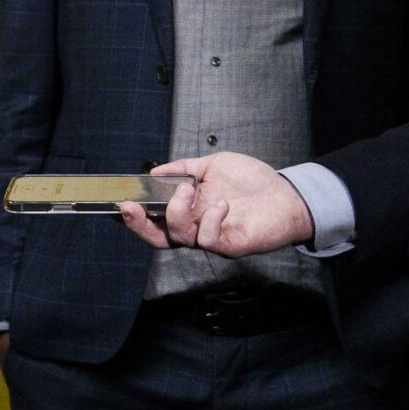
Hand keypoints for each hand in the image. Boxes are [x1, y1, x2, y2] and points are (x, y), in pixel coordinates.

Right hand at [118, 153, 312, 254]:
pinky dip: (210, 221)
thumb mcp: (212, 165)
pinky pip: (208, 239)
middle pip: (157, 238)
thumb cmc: (251, 180)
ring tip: (189, 191)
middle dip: (139, 225)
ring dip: (177, 213)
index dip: (135, 216)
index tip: (122, 201)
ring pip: (179, 237)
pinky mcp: (230, 244)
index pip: (154, 219)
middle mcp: (195, 227)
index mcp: (187, 210)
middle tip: (130, 207)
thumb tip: (155, 172)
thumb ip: (183, 169)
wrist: (287, 194)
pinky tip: (223, 205)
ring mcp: (211, 237)